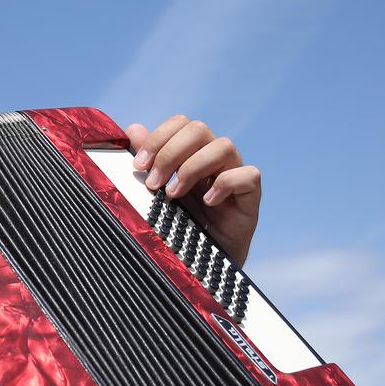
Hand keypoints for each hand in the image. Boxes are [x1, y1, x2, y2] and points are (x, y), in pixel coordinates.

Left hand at [126, 116, 261, 264]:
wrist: (201, 262)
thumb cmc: (181, 223)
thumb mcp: (158, 191)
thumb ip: (148, 161)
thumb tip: (133, 129)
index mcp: (193, 151)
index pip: (180, 123)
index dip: (158, 137)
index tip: (138, 165)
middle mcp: (215, 157)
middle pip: (199, 129)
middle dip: (171, 153)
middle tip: (154, 182)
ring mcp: (235, 173)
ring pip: (224, 146)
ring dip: (193, 167)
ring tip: (174, 194)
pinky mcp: (251, 195)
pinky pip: (248, 175)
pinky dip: (225, 184)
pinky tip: (208, 202)